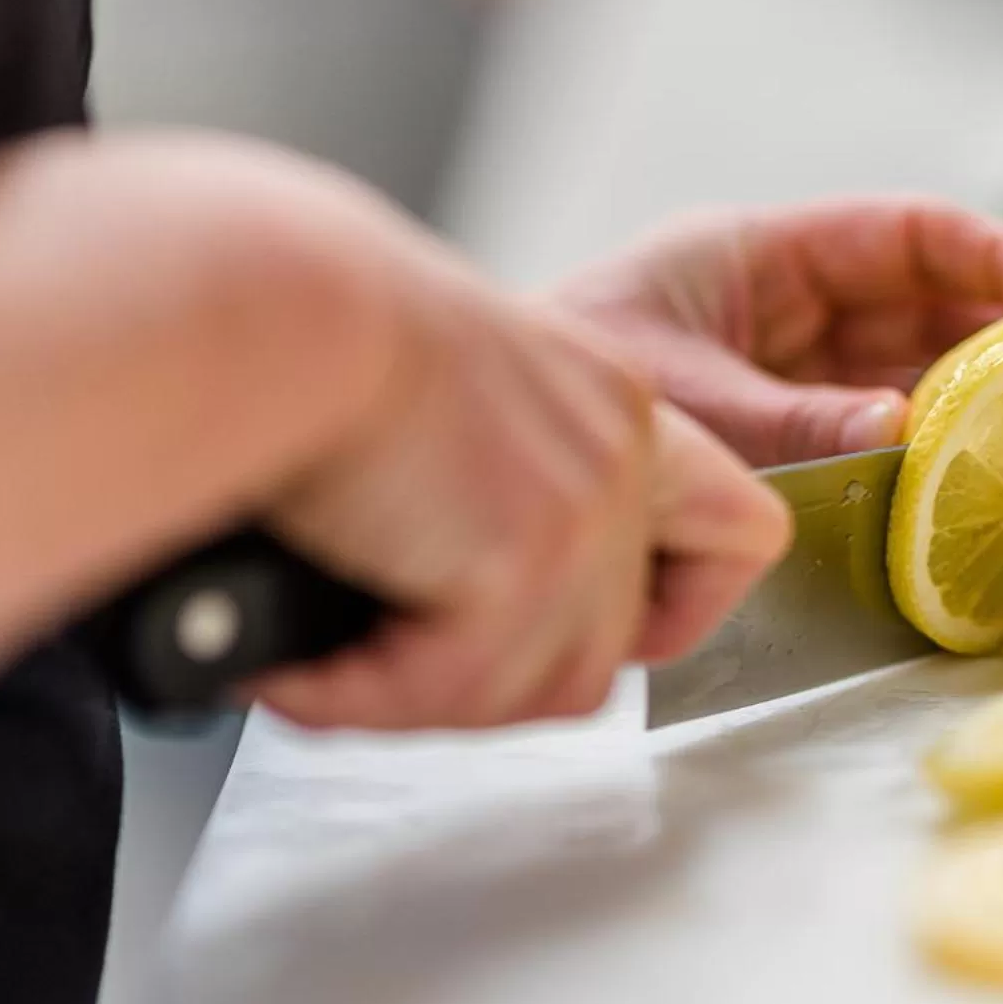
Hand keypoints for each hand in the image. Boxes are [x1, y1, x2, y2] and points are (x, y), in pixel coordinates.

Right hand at [249, 228, 788, 732]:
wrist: (272, 304)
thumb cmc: (312, 332)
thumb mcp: (443, 395)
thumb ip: (491, 482)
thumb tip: (452, 591)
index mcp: (613, 404)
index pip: (730, 532)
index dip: (667, 608)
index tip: (569, 624)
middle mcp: (620, 453)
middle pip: (610, 649)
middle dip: (495, 679)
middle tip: (391, 663)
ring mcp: (585, 509)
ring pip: (545, 688)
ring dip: (425, 699)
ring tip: (327, 664)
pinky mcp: (525, 558)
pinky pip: (457, 689)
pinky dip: (363, 697)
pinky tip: (297, 668)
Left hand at [554, 197, 1002, 466]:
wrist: (487, 451)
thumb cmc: (562, 388)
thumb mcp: (686, 399)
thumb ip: (792, 421)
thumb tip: (903, 428)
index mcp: (754, 257)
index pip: (905, 237)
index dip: (997, 262)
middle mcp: (776, 308)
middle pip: (919, 306)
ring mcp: (776, 371)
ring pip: (900, 372)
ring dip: (967, 407)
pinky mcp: (768, 435)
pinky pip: (861, 433)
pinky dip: (911, 459)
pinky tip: (957, 491)